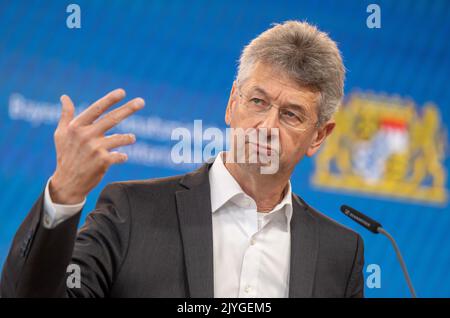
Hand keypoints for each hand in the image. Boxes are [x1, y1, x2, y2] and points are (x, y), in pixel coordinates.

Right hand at [49, 88, 143, 203]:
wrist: (67, 183)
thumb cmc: (65, 155)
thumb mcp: (61, 134)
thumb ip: (66, 115)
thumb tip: (64, 97)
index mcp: (76, 127)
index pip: (96, 109)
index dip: (110, 100)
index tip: (122, 92)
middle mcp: (86, 136)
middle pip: (111, 119)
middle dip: (128, 109)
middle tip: (141, 101)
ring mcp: (94, 149)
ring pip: (119, 139)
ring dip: (128, 138)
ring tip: (132, 138)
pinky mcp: (102, 162)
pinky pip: (120, 156)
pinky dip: (122, 156)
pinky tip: (121, 157)